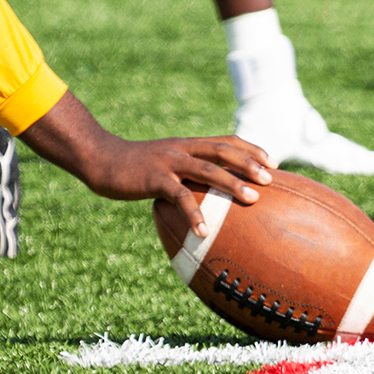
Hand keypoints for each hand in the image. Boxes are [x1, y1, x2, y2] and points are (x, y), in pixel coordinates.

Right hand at [82, 135, 273, 237]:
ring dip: (232, 183)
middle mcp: (181, 149)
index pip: (224, 141)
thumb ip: (182, 173)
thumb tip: (204, 195)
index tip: (272, 162)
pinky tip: (204, 232)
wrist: (101, 159)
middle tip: (270, 179)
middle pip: (222, 151)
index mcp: (185, 145)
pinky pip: (179, 196)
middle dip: (249, 163)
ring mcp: (168, 162)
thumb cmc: (132, 167)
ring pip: (207, 169)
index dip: (250, 149)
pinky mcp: (154, 178)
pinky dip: (194, 213)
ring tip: (252, 200)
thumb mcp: (161, 164)